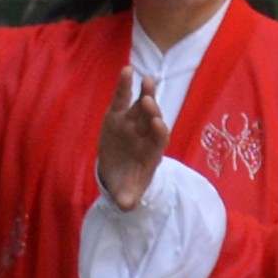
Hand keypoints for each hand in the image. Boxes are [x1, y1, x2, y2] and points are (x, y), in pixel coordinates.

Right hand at [93, 84, 166, 212]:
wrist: (117, 173)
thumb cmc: (126, 183)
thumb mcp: (126, 194)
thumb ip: (128, 199)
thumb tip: (128, 207)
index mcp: (150, 153)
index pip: (159, 141)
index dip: (160, 133)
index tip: (160, 125)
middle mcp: (145, 135)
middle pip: (152, 120)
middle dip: (152, 112)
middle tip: (149, 101)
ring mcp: (132, 123)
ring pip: (142, 106)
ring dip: (146, 93)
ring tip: (147, 79)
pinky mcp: (117, 115)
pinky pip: (122, 98)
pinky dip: (125, 85)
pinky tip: (127, 70)